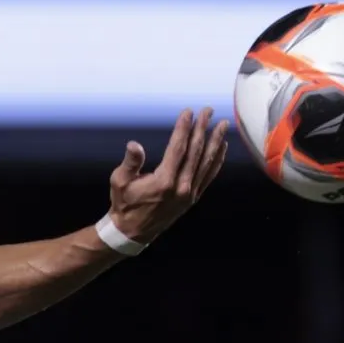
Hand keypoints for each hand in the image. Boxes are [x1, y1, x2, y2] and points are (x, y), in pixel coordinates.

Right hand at [107, 108, 228, 243]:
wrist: (133, 231)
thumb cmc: (124, 203)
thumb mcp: (120, 182)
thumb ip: (130, 163)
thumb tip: (134, 145)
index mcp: (164, 181)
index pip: (178, 148)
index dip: (184, 128)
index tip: (189, 112)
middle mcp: (181, 187)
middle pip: (196, 152)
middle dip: (203, 129)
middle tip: (208, 110)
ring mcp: (189, 193)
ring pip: (206, 162)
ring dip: (215, 141)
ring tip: (223, 125)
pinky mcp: (192, 198)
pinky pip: (208, 175)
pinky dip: (216, 160)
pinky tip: (221, 148)